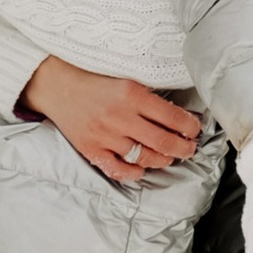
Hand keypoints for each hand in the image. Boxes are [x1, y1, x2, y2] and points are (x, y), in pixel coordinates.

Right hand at [21, 58, 204, 188]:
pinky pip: (118, 169)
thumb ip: (149, 97)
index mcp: (132, 94)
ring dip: (163, 160)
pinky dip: (134, 173)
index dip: (190, 127)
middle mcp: (120, 117)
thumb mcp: (126, 79)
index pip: (172, 117)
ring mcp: (105, 136)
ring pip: (144, 157)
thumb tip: (179, 116)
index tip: (195, 130)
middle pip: (163, 141)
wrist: (57, 86)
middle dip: (183, 148)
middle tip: (190, 148)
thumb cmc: (94, 80)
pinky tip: (142, 169)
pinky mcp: (91, 149)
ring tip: (169, 157)